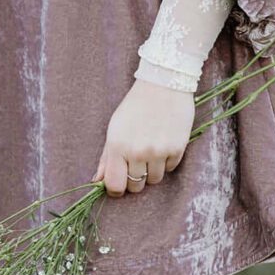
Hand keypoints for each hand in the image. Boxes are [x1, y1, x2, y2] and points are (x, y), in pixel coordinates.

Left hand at [95, 77, 194, 195]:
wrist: (163, 84)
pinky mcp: (177, 148)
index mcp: (117, 146)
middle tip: (136, 163)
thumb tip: (97, 181)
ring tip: (151, 151)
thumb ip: (106, 157)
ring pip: (154, 180)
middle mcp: (137, 151)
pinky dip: (166, 161)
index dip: (116, 189)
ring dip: (152, 170)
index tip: (119, 185)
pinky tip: (163, 144)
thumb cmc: (135, 105)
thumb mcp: (115, 128)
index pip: (115, 185)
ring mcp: (158, 151)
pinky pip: (170, 169)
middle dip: (134, 179)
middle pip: (135, 186)